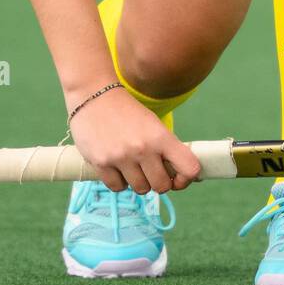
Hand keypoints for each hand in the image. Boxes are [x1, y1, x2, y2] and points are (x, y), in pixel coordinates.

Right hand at [67, 86, 201, 194]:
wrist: (94, 95)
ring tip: (131, 165)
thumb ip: (165, 148)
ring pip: (141, 189)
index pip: (189, 168)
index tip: (177, 178)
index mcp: (161, 136)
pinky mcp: (102, 163)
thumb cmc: (127, 111)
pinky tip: (116, 166)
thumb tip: (178, 176)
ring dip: (138, 181)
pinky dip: (119, 181)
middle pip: (162, 186)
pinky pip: (118, 187)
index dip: (186, 179)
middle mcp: (143, 148)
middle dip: (158, 182)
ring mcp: (122, 157)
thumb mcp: (153, 124)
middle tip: (150, 171)